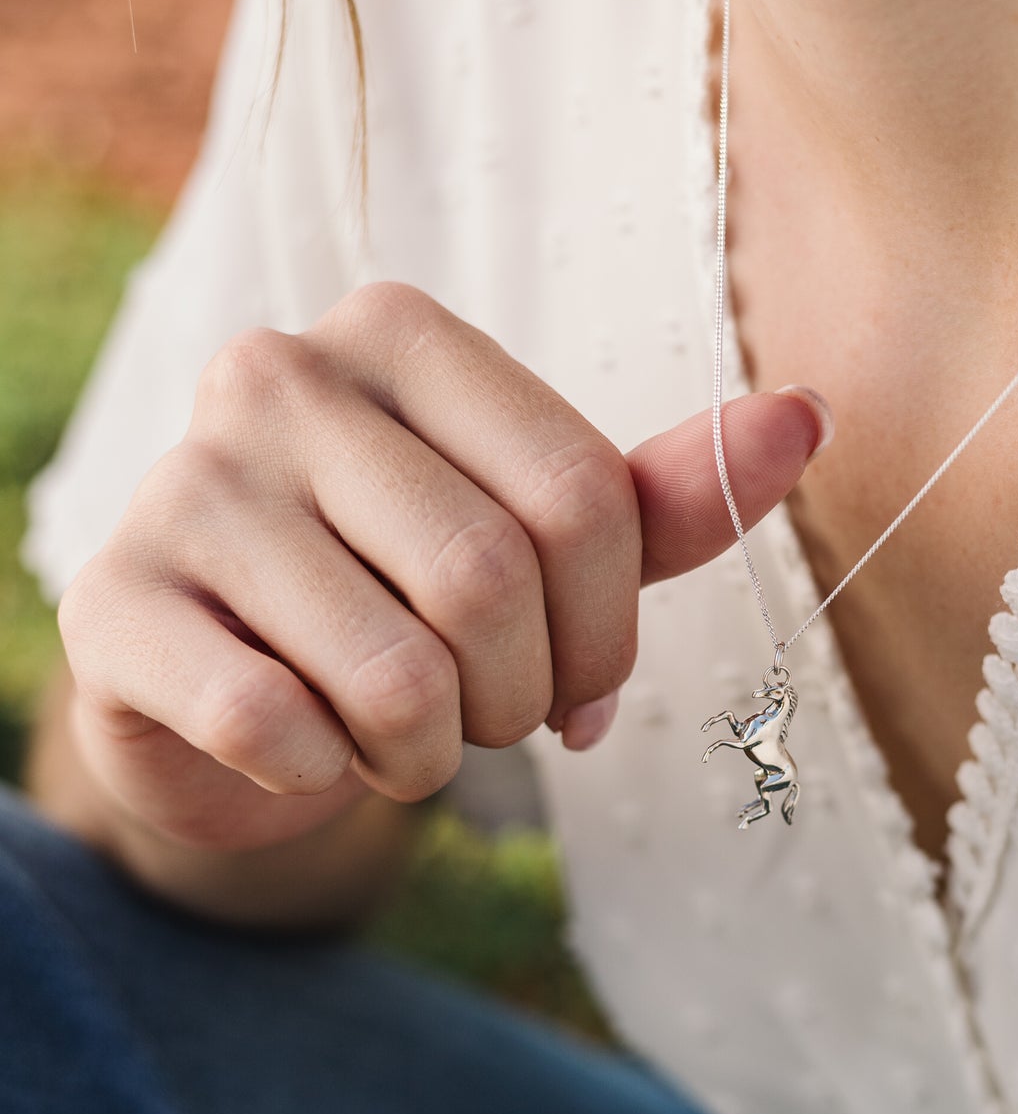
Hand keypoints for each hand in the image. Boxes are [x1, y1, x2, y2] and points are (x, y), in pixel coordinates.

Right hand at [58, 282, 827, 852]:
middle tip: (485, 717)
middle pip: (490, 583)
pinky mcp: (115, 603)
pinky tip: (303, 750)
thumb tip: (807, 417)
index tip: (586, 686)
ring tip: (396, 735)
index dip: (610, 632)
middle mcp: (278, 376)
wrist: (231, 686)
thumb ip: (665, 496)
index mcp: (399, 335)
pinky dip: (322, 778)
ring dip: (426, 753)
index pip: (582, 496)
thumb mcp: (546, 546)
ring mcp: (184, 484)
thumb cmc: (405, 596)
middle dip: (518, 700)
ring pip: (391, 675)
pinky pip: (275, 729)